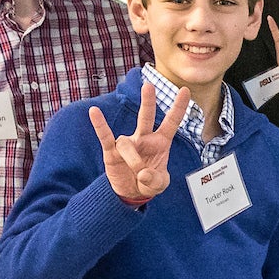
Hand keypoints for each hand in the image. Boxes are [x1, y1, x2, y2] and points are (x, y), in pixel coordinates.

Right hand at [89, 80, 191, 203]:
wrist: (130, 193)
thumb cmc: (148, 182)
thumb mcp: (159, 185)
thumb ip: (155, 180)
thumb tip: (142, 174)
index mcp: (160, 142)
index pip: (171, 122)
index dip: (178, 107)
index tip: (185, 90)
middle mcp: (144, 138)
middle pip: (146, 117)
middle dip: (148, 102)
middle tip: (149, 86)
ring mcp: (128, 143)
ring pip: (128, 145)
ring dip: (134, 161)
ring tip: (139, 174)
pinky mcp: (112, 151)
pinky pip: (105, 136)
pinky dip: (100, 125)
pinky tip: (94, 112)